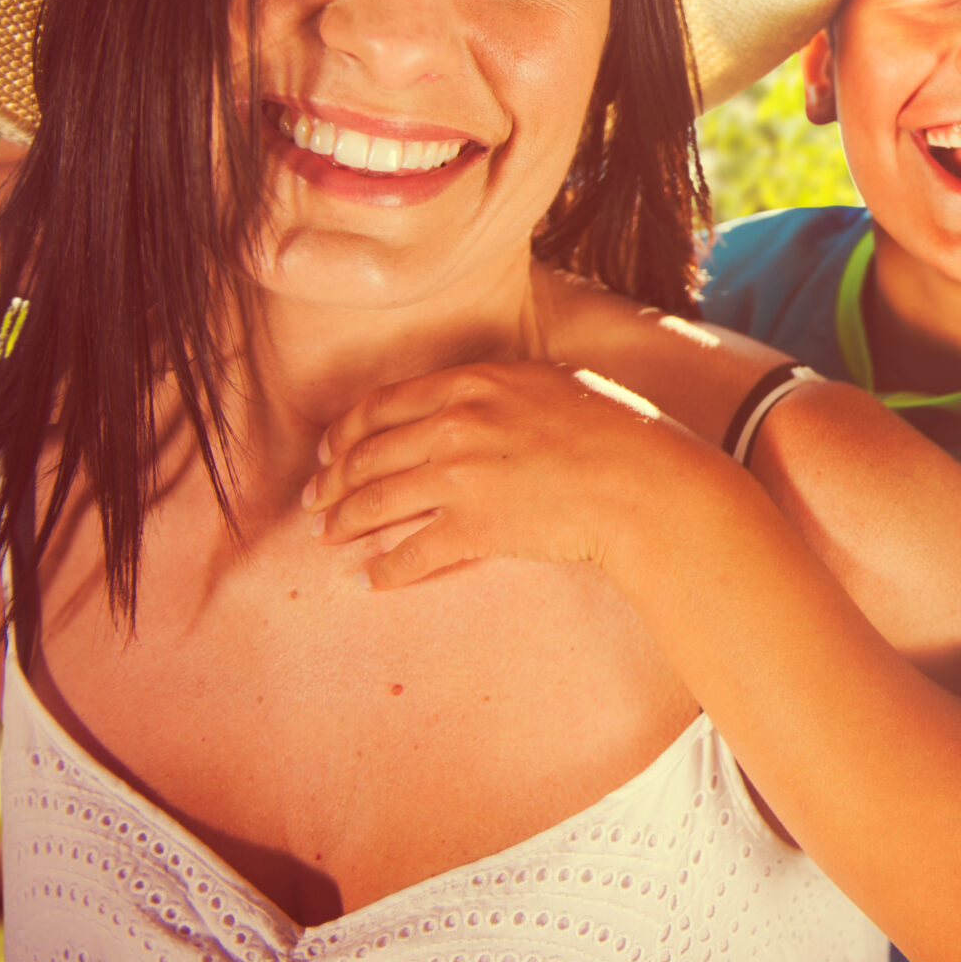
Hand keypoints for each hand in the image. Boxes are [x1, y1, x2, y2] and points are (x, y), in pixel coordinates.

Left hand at [303, 360, 702, 589]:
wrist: (645, 484)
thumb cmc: (620, 431)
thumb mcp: (557, 383)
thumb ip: (505, 388)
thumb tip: (481, 398)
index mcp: (474, 383)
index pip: (382, 405)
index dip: (345, 432)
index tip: (330, 450)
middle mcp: (455, 426)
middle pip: (368, 454)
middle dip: (331, 481)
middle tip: (316, 500)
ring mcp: (460, 479)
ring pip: (377, 502)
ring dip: (345, 522)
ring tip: (329, 536)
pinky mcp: (473, 529)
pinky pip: (410, 552)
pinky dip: (384, 569)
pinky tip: (372, 578)